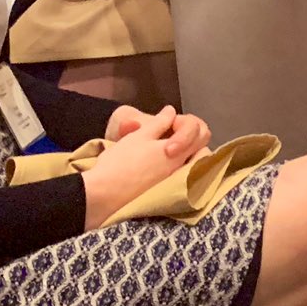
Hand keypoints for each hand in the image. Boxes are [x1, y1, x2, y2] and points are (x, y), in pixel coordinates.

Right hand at [81, 105, 205, 227]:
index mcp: (178, 152)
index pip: (199, 131)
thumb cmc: (120, 162)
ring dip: (188, 150)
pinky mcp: (166, 191)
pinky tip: (164, 160)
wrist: (103, 194)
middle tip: (171, 131)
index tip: (167, 123)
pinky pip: (184, 174)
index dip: (185, 122)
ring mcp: (175, 181)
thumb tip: (172, 111)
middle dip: (191, 134)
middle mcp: (182, 168)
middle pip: (203, 147)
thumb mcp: (139, 136)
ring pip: (195, 161)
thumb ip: (159, 123)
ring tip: (169, 144)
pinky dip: (181, 163)